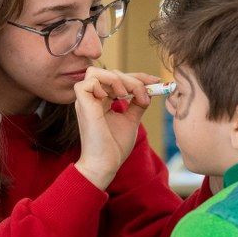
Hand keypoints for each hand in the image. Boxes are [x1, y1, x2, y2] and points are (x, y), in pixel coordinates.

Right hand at [73, 67, 158, 189]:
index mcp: (101, 101)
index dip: (137, 77)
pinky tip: (116, 98)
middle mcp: (91, 98)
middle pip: (110, 73)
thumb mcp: (131, 121)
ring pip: (95, 72)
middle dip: (133, 78)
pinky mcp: (81, 104)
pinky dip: (104, 84)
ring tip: (127, 94)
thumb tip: (148, 91)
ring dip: (116, 79)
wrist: (105, 164)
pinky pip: (87, 82)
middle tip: (147, 91)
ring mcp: (85, 101)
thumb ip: (136, 104)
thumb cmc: (114, 147)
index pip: (118, 79)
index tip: (156, 81)